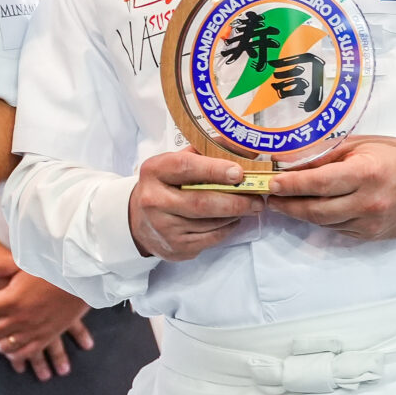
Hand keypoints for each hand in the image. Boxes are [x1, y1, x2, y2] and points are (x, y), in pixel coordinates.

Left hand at [0, 274, 94, 379]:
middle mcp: (21, 319)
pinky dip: (15, 354)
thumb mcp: (22, 261)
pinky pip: (26, 353)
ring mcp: (34, 331)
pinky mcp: (47, 337)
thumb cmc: (52, 266)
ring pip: (6, 345)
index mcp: (12, 300)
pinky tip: (12, 349)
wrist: (81, 277)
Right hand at [128, 148, 265, 260]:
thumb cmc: (165, 185)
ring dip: (235, 215)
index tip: (239, 172)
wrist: (138, 219)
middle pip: (201, 202)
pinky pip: (210, 239)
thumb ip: (208, 151)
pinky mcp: (174, 247)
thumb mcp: (177, 162)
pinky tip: (233, 220)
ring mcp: (163, 227)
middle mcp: (154, 200)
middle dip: (235, 201)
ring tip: (251, 207)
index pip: (185, 168)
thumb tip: (245, 148)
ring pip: (209, 223)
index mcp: (155, 171)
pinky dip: (227, 229)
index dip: (214, 169)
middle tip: (258, 199)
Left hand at [261, 135, 395, 241]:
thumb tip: (289, 161)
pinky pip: (339, 229)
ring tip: (287, 203)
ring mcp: (371, 223)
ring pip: (325, 223)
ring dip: (302, 214)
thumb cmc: (395, 157)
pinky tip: (315, 209)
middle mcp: (368, 202)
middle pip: (316, 210)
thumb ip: (325, 154)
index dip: (291, 185)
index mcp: (365, 174)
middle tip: (271, 198)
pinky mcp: (372, 236)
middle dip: (288, 205)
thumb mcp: (360, 145)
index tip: (272, 184)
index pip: (319, 183)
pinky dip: (323, 220)